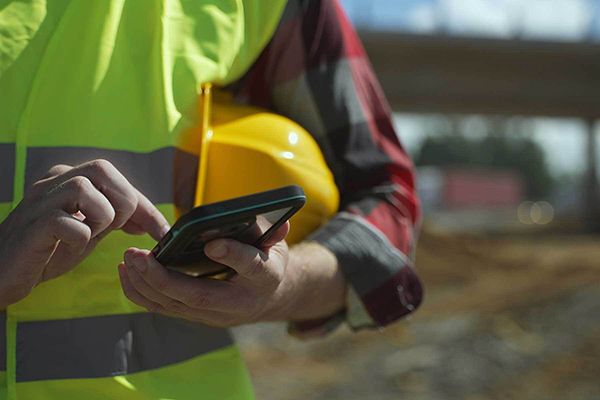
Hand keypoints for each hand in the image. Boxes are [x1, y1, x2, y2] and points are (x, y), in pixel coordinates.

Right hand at [0, 160, 169, 305]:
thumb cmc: (48, 251)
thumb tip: (150, 220)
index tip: (162, 232)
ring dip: (100, 218)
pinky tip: (69, 247)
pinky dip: (79, 238)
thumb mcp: (89, 231)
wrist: (2, 274)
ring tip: (89, 236)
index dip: (145, 206)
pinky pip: (67, 222)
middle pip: (102, 168)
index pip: (117, 180)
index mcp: (69, 179)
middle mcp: (53, 182)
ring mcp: (40, 201)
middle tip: (115, 228)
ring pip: (84, 188)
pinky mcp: (32, 225)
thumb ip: (115, 220)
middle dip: (122, 201)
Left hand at [118, 223, 294, 326]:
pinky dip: (142, 293)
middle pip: (198, 296)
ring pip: (175, 306)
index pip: (251, 267)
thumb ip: (272, 231)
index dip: (233, 255)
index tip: (213, 244)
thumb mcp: (277, 243)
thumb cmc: (269, 261)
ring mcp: (215, 315)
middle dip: (163, 278)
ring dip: (146, 285)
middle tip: (139, 256)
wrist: (269, 296)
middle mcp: (238, 303)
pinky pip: (165, 309)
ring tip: (129, 261)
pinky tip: (128, 274)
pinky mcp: (197, 316)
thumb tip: (277, 221)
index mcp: (265, 278)